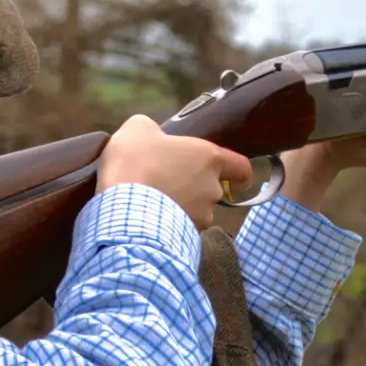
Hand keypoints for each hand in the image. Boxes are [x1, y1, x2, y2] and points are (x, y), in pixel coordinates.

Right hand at [98, 113, 252, 230]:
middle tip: (167, 183)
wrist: (123, 204)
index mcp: (209, 158)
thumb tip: (152, 135)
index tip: (236, 178)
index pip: (241, 168)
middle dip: (194, 189)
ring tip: (154, 202)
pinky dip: (170, 225)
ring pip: (197, 212)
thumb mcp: (138, 129)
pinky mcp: (185, 236)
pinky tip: (149, 218)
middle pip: (212, 190)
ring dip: (182, 208)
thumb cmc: (135, 160)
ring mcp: (201, 215)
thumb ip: (153, 130)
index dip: (239, 173)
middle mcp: (212, 189)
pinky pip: (181, 229)